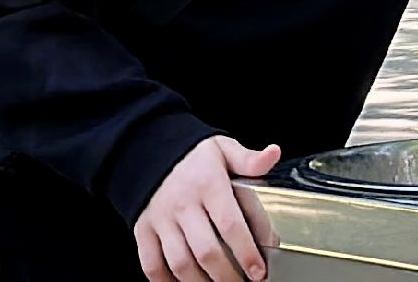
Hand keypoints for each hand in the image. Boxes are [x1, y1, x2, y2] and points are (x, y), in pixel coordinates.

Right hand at [135, 136, 280, 281]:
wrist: (153, 150)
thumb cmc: (194, 157)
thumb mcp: (224, 149)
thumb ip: (250, 159)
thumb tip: (273, 154)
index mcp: (208, 183)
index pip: (230, 224)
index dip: (246, 252)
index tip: (259, 270)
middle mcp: (182, 204)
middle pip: (206, 251)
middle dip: (228, 275)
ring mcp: (161, 220)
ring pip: (180, 263)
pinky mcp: (144, 231)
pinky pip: (152, 265)